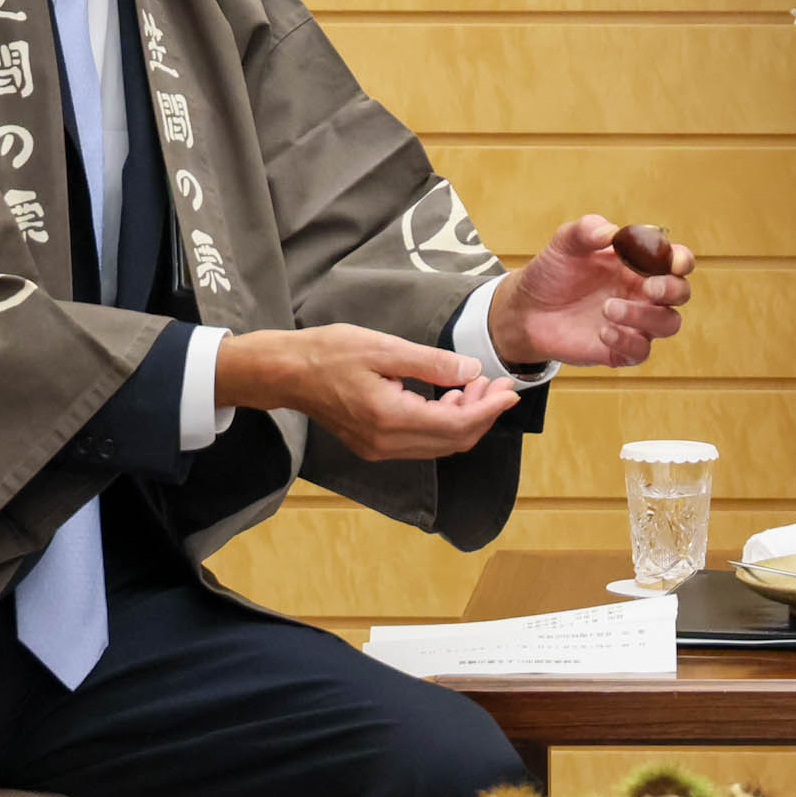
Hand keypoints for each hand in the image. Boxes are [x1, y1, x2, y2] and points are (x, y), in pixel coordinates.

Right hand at [216, 326, 522, 459]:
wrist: (285, 372)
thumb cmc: (328, 352)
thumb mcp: (383, 347)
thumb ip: (431, 362)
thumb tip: (471, 371)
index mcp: (390, 418)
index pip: (456, 425)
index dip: (489, 409)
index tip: (510, 389)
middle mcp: (386, 443)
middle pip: (452, 440)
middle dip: (483, 414)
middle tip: (497, 384)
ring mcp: (378, 449)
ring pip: (439, 444)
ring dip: (464, 419)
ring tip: (475, 385)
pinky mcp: (373, 446)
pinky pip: (421, 442)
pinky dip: (442, 423)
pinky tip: (448, 397)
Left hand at [487, 215, 692, 368]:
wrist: (527, 309)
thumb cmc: (554, 271)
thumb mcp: (565, 243)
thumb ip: (587, 230)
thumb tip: (612, 232)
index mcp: (639, 263)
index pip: (676, 260)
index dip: (682, 260)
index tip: (673, 262)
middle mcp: (643, 293)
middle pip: (681, 293)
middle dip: (672, 289)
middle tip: (649, 287)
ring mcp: (635, 322)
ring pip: (668, 323)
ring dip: (646, 315)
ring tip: (608, 308)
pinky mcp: (621, 349)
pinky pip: (641, 350)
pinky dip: (627, 340)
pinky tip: (603, 331)